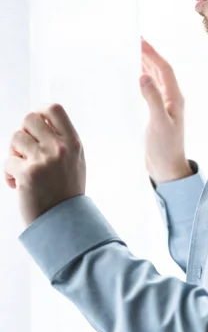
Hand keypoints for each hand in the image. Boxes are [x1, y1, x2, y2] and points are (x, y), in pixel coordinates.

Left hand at [3, 103, 85, 227]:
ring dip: (14, 153)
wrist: (64, 222)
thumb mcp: (76, 160)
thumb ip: (62, 140)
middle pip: (29, 119)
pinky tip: (18, 184)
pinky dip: (9, 173)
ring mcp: (43, 159)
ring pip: (15, 138)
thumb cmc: (67, 191)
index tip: (35, 124)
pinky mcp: (28, 173)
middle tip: (26, 149)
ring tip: (22, 168)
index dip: (39, 111)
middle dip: (23, 132)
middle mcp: (59, 147)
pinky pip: (8, 161)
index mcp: (73, 142)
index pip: (53, 109)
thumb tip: (40, 121)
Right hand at [140, 37, 190, 183]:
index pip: (164, 69)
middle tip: (134, 40)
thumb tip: (144, 75)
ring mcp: (165, 105)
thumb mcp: (158, 123)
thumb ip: (152, 100)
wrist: (167, 169)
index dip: (153, 53)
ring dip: (146, 64)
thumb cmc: (165, 148)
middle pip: (161, 70)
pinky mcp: (157, 113)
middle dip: (149, 54)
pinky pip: (150, 89)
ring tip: (132, 52)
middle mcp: (172, 98)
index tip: (140, 40)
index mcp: (175, 98)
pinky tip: (134, 76)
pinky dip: (142, 78)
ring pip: (155, 78)